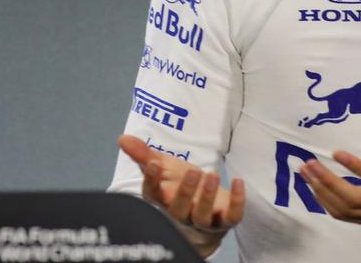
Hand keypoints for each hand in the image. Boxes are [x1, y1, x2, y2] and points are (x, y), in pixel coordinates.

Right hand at [117, 135, 244, 255]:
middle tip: (193, 171)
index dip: (151, 180)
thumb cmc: (181, 186)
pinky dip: (237, 202)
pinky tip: (239, 182)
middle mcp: (180, 214)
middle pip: (177, 210)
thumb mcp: (164, 167)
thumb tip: (122, 138)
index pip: (152, 194)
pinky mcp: (224, 221)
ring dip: (206, 197)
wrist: (208, 207)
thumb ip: (143, 154)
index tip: (153, 163)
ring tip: (211, 174)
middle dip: (184, 192)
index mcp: (162, 200)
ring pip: (202, 216)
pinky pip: (232, 217)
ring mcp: (203, 220)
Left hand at [299, 121, 360, 232]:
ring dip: (322, 192)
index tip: (336, 152)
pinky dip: (327, 203)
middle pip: (355, 199)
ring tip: (306, 172)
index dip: (358, 167)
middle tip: (309, 163)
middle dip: (328, 182)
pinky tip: (315, 187)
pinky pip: (346, 216)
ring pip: (346, 210)